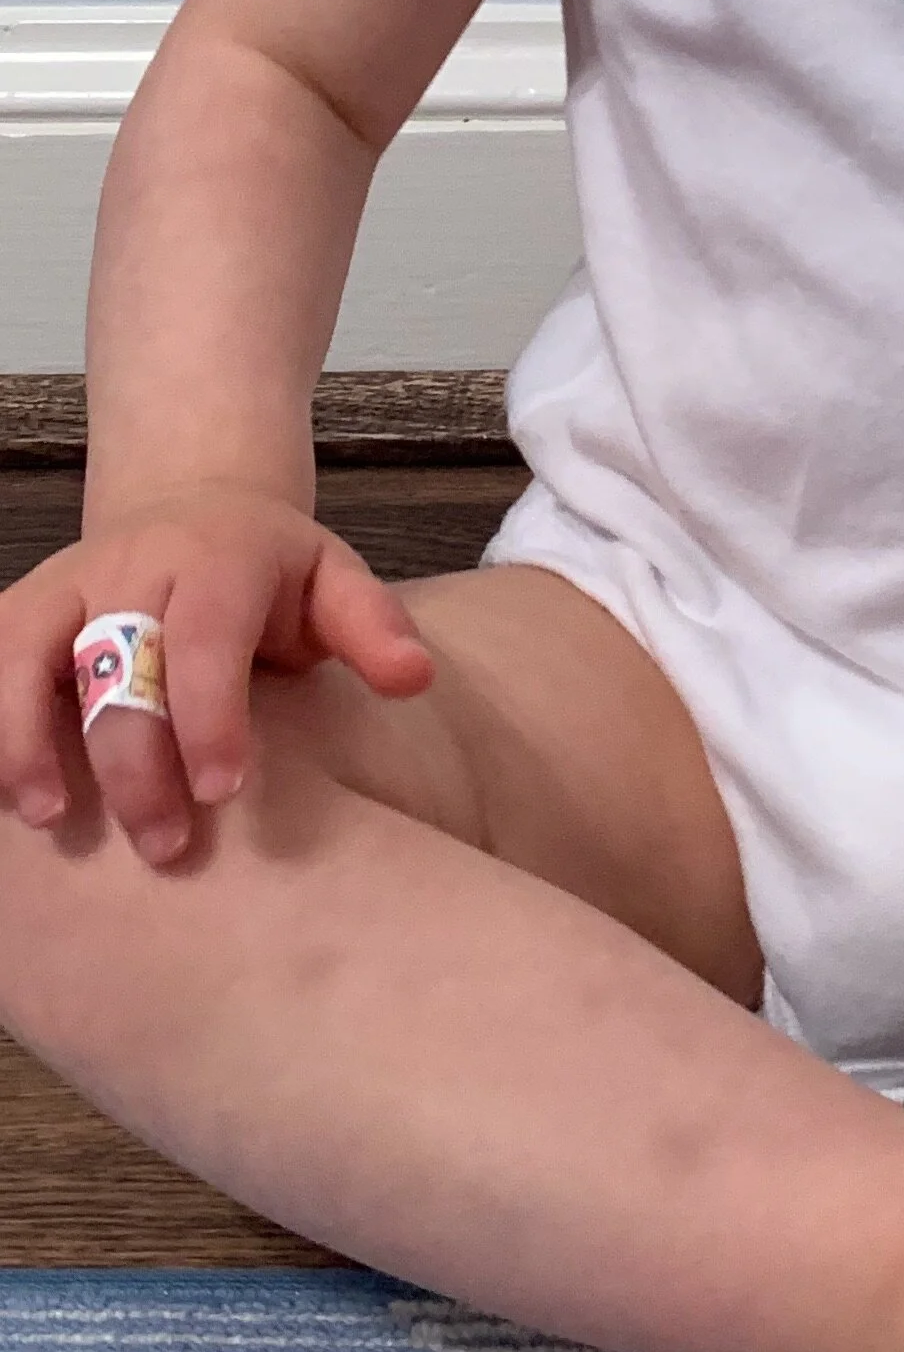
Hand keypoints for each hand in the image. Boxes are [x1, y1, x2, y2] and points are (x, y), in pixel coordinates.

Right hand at [0, 484, 433, 870]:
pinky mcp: (19, 609)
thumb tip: (413, 679)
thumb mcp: (335, 582)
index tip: (223, 790)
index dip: (209, 716)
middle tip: (163, 844)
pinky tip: (0, 788)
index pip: (206, 640)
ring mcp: (64, 585)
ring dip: (26, 737)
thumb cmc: (274, 574)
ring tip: (47, 817)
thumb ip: (373, 628)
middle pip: (116, 662)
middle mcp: (129, 568)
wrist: (194, 507)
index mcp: (217, 561)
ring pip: (23, 654)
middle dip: (133, 758)